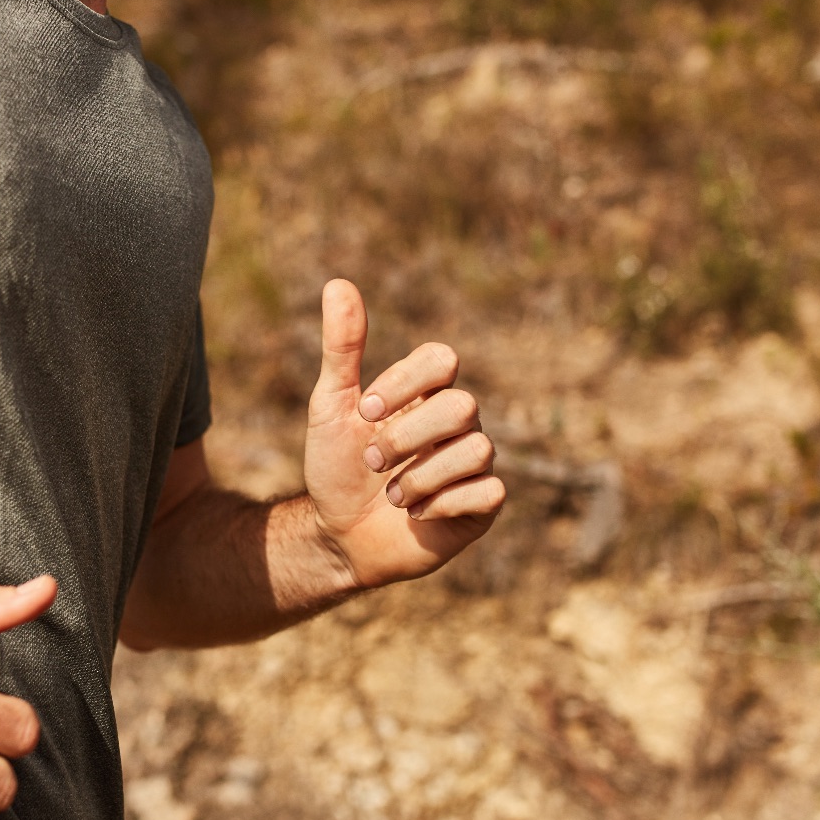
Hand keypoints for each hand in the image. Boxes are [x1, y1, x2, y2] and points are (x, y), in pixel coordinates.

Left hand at [302, 280, 503, 587]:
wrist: (340, 537)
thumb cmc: (338, 469)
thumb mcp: (330, 407)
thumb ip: (341, 349)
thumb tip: (338, 283)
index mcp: (425, 393)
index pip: (443, 359)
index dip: (406, 381)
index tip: (364, 409)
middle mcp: (457, 423)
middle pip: (463, 405)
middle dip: (408, 436)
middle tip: (372, 461)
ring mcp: (473, 464)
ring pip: (478, 449)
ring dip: (421, 476)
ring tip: (392, 495)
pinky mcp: (481, 505)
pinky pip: (489, 491)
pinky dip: (444, 503)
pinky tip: (417, 513)